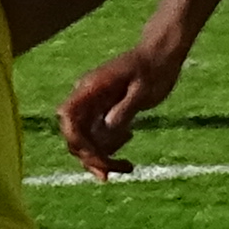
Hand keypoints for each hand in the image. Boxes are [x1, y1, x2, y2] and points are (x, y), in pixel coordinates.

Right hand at [53, 25, 187, 176]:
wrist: (160, 55)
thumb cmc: (153, 68)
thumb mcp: (144, 89)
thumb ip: (126, 107)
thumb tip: (107, 129)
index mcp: (91, 88)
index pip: (68, 116)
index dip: (76, 140)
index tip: (96, 157)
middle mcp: (87, 98)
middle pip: (75, 135)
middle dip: (91, 157)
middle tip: (113, 173)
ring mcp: (93, 106)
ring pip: (85, 140)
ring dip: (101, 157)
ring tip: (127, 166)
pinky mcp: (103, 111)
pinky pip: (97, 136)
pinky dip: (109, 147)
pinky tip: (130, 135)